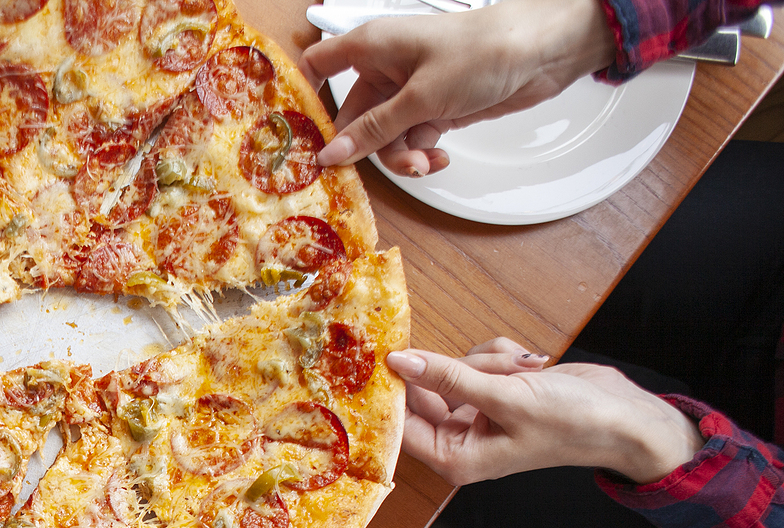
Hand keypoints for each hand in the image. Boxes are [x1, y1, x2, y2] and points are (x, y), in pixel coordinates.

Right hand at [300, 0, 615, 175]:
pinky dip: (421, 152)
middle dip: (368, 147)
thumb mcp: (421, 97)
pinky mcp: (433, 108)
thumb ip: (373, 130)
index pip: (318, 66)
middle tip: (387, 164)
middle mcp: (384, 68)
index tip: (301, 138)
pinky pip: (410, 138)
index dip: (305, 99)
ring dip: (400, 155)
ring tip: (424, 162)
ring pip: (382, 135)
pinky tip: (438, 158)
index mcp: (371, 47)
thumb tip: (329, 155)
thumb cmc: (480, 53)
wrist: (543, 52)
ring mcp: (409, 90)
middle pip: (352, 117)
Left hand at [388, 340, 705, 485]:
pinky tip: (533, 365)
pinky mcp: (494, 392)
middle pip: (426, 390)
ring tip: (525, 372)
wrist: (626, 416)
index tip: (388, 355)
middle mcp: (461, 439)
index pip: (402, 424)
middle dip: (459, 368)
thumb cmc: (571, 421)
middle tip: (492, 366)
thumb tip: (399, 362)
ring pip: (456, 368)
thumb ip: (448, 377)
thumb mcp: (505, 397)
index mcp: (455, 457)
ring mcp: (477, 414)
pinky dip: (502, 356)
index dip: (395, 390)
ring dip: (488, 360)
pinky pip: (478, 360)